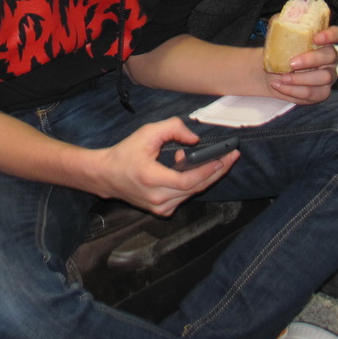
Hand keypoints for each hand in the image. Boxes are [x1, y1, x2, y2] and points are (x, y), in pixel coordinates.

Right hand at [89, 117, 237, 215]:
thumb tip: (195, 139)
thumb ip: (173, 129)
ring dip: (204, 176)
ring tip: (211, 158)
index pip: (187, 181)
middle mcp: (157, 198)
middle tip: (232, 157)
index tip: (224, 159)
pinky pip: (184, 196)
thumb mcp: (147, 133)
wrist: (105, 175)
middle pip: (195, 188)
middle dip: (216, 171)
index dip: (207, 171)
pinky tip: (187, 168)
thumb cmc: (125, 153)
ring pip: (191, 193)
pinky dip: (191, 183)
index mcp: (152, 179)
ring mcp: (159, 207)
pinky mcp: (161, 210)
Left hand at [265, 25, 337, 104]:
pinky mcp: (320, 92)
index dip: (331, 35)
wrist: (269, 73)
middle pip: (331, 56)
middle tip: (292, 63)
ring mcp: (327, 76)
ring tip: (283, 77)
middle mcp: (329, 58)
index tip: (316, 38)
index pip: (337, 34)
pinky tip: (281, 86)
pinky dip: (295, 91)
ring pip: (324, 77)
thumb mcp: (276, 35)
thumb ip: (281, 24)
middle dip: (311, 59)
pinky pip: (314, 93)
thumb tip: (282, 18)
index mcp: (322, 41)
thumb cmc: (277, 52)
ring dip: (301, 78)